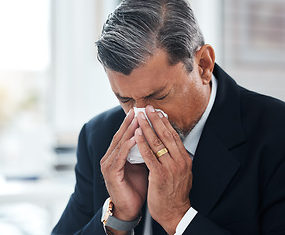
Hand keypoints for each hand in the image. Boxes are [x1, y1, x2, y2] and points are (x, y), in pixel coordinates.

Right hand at [100, 109, 147, 222]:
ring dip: (129, 131)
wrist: (129, 209)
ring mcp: (108, 165)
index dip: (131, 123)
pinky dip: (127, 146)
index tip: (140, 111)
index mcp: (115, 155)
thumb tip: (154, 138)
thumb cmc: (136, 187)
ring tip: (138, 119)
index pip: (123, 135)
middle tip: (137, 109)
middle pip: (120, 136)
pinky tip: (135, 137)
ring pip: (120, 143)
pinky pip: (120, 156)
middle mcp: (109, 158)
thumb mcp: (140, 166)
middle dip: (129, 122)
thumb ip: (142, 152)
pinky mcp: (111, 173)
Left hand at [135, 105, 192, 234]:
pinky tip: (136, 134)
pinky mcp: (160, 175)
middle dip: (155, 119)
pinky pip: (149, 155)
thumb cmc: (175, 193)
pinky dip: (142, 143)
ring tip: (139, 116)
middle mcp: (180, 161)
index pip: (174, 136)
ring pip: (157, 142)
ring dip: (146, 127)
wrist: (175, 212)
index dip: (164, 122)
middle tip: (147, 108)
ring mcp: (171, 167)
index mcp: (185, 159)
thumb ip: (176, 158)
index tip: (157, 112)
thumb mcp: (181, 173)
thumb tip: (169, 144)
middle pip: (166, 135)